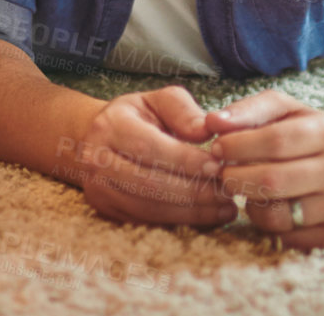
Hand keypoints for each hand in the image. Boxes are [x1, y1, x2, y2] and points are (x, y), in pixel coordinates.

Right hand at [64, 86, 232, 226]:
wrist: (96, 139)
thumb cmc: (138, 117)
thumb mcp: (158, 101)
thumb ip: (184, 111)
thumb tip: (207, 130)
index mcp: (110, 126)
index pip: (150, 147)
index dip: (185, 160)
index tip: (217, 166)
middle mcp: (97, 159)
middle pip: (149, 183)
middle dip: (194, 191)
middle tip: (228, 192)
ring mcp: (98, 189)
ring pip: (149, 208)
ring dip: (191, 212)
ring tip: (225, 207)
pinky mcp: (106, 211)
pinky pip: (146, 221)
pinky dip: (180, 221)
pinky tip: (207, 216)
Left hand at [207, 91, 323, 249]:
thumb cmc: (317, 134)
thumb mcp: (290, 111)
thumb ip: (251, 110)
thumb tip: (212, 122)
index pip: (276, 141)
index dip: (239, 146)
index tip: (217, 147)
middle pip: (273, 181)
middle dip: (236, 178)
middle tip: (221, 173)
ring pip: (279, 215)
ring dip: (250, 204)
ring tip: (244, 189)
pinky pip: (289, 237)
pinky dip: (269, 224)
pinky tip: (268, 206)